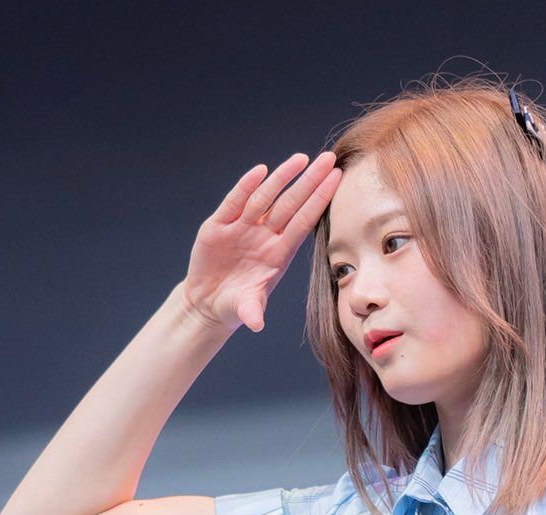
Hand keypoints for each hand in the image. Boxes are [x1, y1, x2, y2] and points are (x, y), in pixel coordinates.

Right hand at [181, 151, 341, 335]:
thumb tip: (255, 325)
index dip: (319, 202)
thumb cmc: (235, 305)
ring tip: (301, 159)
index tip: (337, 181)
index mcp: (278, 254)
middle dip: (309, 182)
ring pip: (266, 198)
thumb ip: (251, 311)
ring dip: (282, 178)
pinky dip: (246, 187)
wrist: (208, 302)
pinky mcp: (219, 225)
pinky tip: (260, 172)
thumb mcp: (245, 309)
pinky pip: (235, 202)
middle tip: (329, 159)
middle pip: (290, 204)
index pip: (303, 222)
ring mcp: (242, 228)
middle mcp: (264, 236)